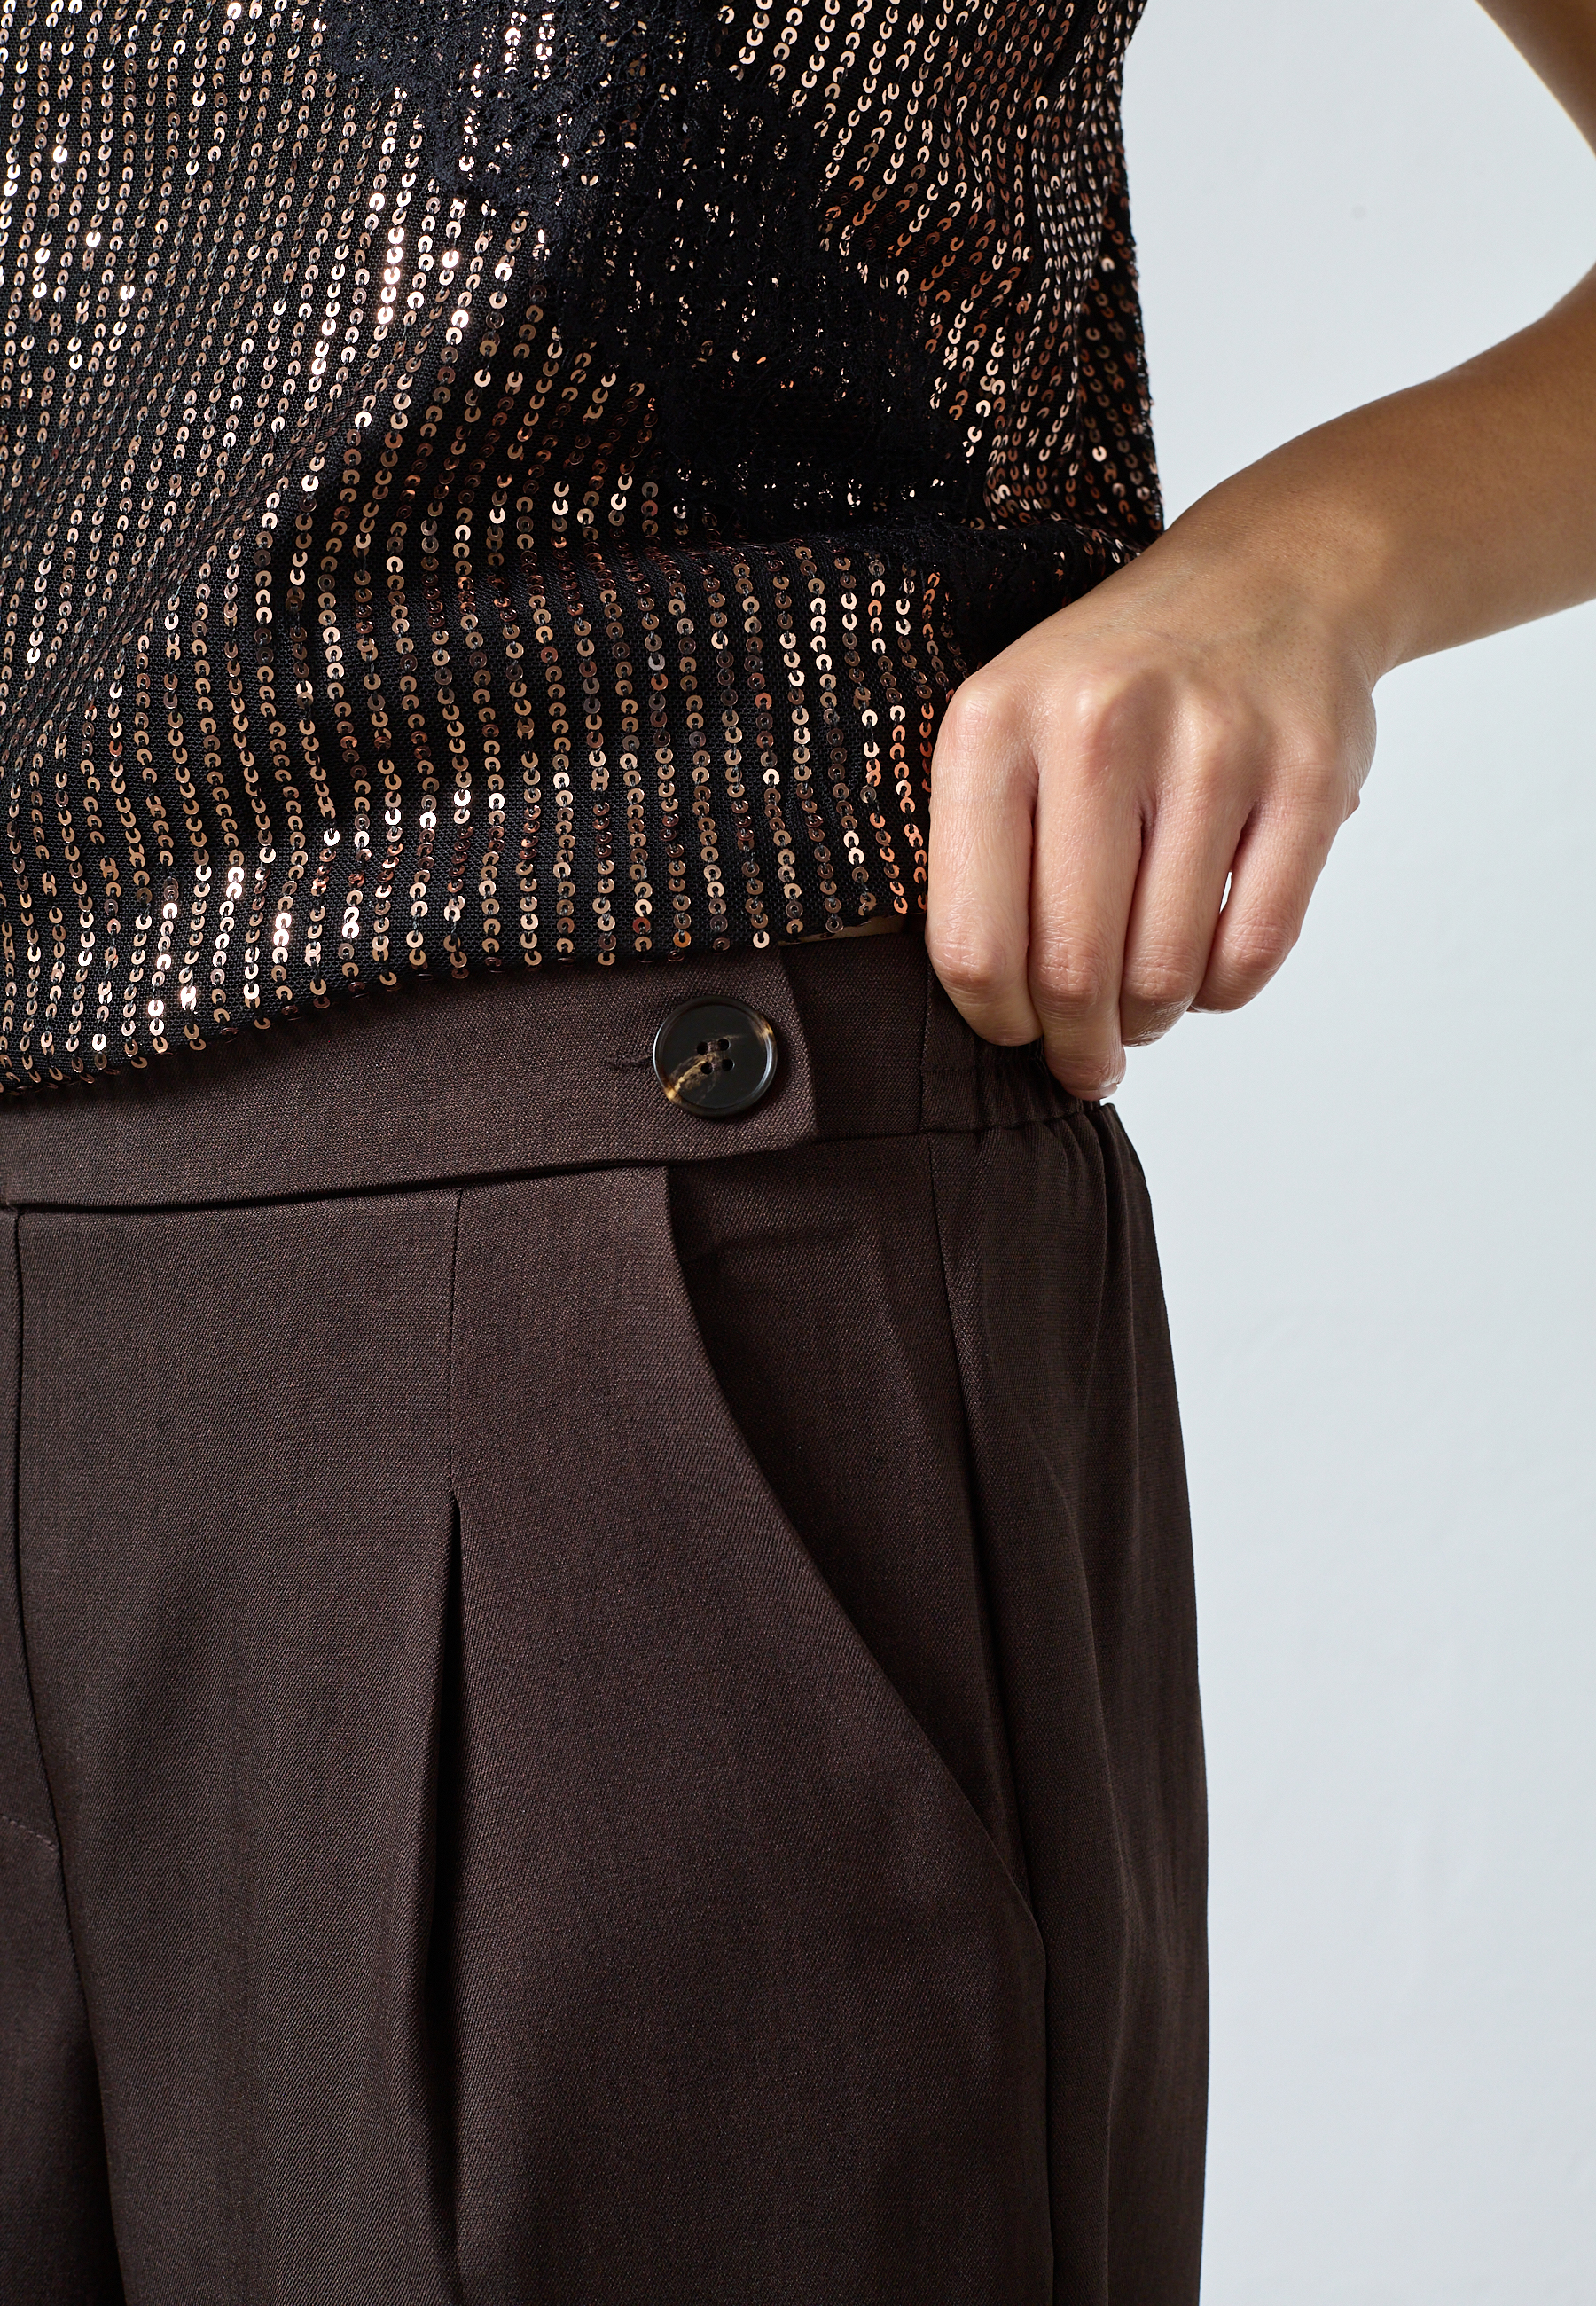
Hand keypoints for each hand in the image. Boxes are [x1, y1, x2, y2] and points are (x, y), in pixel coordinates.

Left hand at [925, 528, 1377, 1097]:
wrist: (1272, 575)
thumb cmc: (1118, 682)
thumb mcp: (1011, 724)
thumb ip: (975, 849)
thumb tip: (980, 1012)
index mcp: (993, 725)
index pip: (972, 942)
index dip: (996, 1020)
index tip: (1016, 1034)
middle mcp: (1097, 728)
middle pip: (1072, 971)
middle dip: (1078, 1045)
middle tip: (1087, 1062)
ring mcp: (1211, 748)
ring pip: (1165, 971)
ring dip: (1150, 1020)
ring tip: (1143, 1010)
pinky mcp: (1307, 776)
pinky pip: (1254, 948)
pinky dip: (1223, 990)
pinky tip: (1205, 970)